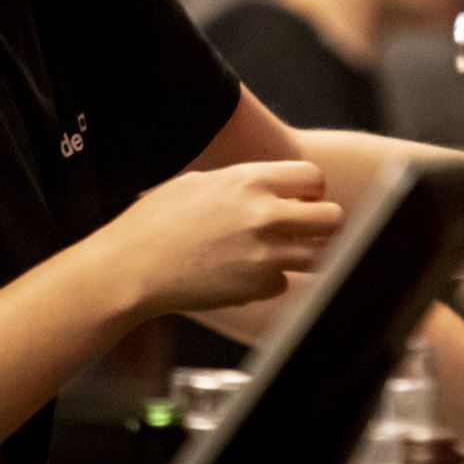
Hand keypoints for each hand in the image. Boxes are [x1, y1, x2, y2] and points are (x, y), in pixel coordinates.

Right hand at [98, 160, 344, 317]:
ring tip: (275, 254)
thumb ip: (242, 183)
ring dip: (303, 255)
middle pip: (332, 218)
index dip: (312, 189)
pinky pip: (284, 283)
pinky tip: (241, 275)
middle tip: (306, 229)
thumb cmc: (155, 223)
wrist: (131, 268)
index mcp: (250, 180)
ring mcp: (264, 254)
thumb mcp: (198, 183)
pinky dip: (270, 281)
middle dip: (324, 223)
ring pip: (317, 255)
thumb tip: (271, 186)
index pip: (313, 176)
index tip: (302, 199)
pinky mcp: (257, 287)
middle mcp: (264, 214)